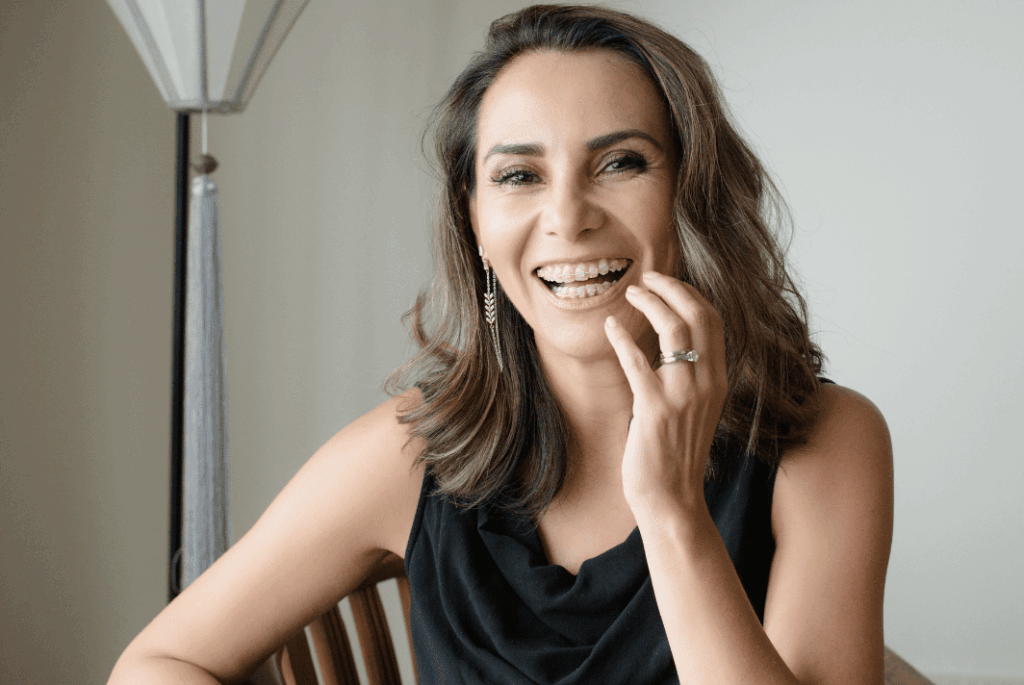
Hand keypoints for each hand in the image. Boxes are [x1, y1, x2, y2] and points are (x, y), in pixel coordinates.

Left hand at [603, 271, 727, 521]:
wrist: (672, 497)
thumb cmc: (676, 453)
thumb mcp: (694, 409)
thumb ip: (689, 377)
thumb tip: (669, 344)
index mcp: (718, 380)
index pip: (713, 321)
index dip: (689, 294)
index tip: (666, 282)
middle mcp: (706, 383)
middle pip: (698, 316)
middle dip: (672, 288)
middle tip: (647, 277)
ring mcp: (682, 395)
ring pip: (675, 329)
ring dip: (650, 303)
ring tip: (630, 292)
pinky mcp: (654, 408)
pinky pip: (637, 361)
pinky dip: (622, 337)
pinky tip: (611, 325)